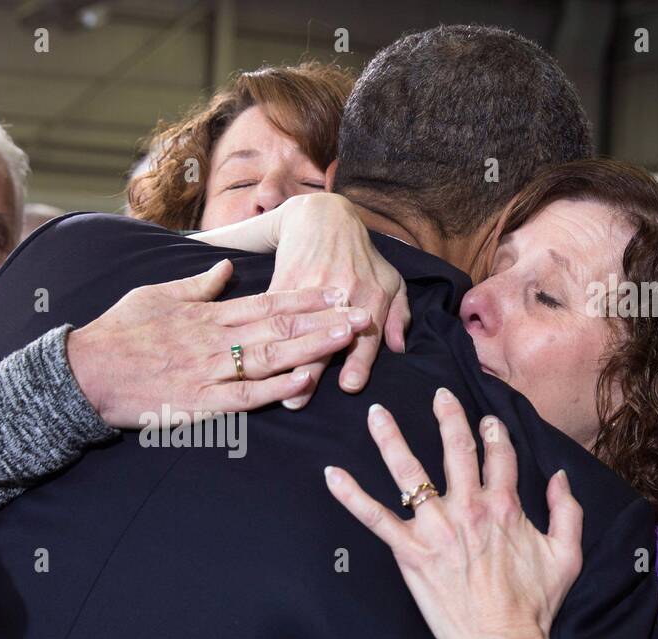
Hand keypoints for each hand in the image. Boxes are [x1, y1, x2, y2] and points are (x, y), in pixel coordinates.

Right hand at [67, 258, 369, 427]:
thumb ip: (197, 284)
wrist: (85, 372)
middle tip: (362, 310)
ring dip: (313, 346)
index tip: (337, 289)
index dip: (306, 296)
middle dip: (324, 318)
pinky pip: (247, 396)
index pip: (268, 300)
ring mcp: (210, 371)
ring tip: (348, 338)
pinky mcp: (200, 403)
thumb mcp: (156, 294)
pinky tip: (307, 381)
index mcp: (207, 313)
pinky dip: (278, 388)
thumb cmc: (118, 332)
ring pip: (272, 356)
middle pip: (280, 325)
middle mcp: (215, 338)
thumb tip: (227, 268)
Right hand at [270, 193, 410, 407]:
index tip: (350, 386)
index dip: (359, 363)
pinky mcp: (286, 281)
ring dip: (283, 362)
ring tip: (274, 388)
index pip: (366, 337)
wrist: (326, 218)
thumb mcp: (391, 282)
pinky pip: (276, 312)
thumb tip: (400, 349)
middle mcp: (344, 292)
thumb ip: (397, 317)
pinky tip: (256, 357)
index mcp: (372, 297)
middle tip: (298, 401)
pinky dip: (266, 336)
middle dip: (312, 371)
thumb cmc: (363, 257)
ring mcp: (313, 286)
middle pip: (326, 338)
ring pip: (297, 330)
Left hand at [323, 389, 582, 638]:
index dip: (495, 434)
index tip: (488, 419)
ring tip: (375, 414)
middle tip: (438, 395)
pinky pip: (374, 517)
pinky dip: (351, 495)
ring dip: (390, 439)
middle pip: (456, 449)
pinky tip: (331, 474)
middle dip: (447, 417)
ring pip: (409, 472)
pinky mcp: (410, 551)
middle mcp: (469, 508)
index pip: (500, 456)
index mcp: (506, 506)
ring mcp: (436, 528)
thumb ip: (567, 512)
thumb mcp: (567, 555)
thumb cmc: (534, 606)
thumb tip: (560, 478)